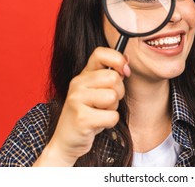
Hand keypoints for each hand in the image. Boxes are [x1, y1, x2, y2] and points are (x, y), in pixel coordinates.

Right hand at [33, 47, 129, 165]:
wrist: (67, 141)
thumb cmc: (88, 114)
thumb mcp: (97, 91)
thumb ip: (110, 75)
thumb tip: (127, 61)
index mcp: (83, 74)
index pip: (101, 53)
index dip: (118, 60)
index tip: (124, 72)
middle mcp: (77, 83)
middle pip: (113, 78)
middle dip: (119, 92)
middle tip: (108, 102)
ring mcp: (77, 100)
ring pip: (113, 97)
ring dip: (113, 108)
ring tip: (100, 113)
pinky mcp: (81, 118)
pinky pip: (112, 116)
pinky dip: (110, 122)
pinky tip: (98, 124)